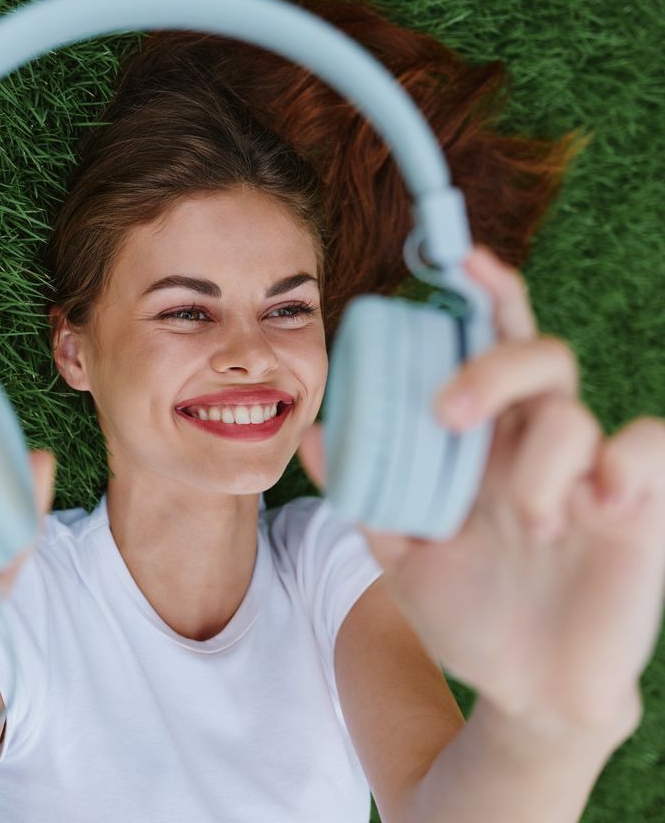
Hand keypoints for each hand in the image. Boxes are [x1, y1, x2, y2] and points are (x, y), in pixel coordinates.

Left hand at [298, 244, 664, 738]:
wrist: (524, 690)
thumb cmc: (467, 612)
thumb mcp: (401, 552)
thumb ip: (366, 494)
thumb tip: (316, 438)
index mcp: (483, 440)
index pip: (485, 346)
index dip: (480, 295)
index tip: (455, 256)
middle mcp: (537, 442)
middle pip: (535, 355)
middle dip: (489, 366)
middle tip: (446, 415)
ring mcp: (589, 472)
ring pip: (573, 413)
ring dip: (536, 463)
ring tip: (526, 523)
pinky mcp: (639, 505)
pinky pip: (646, 446)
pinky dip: (620, 465)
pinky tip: (595, 510)